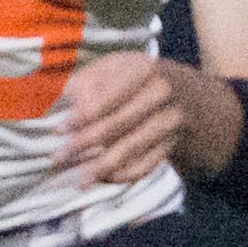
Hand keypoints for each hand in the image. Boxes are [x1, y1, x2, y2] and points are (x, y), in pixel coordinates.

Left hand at [51, 55, 219, 185]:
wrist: (190, 92)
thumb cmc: (137, 77)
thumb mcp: (117, 65)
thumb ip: (89, 79)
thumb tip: (62, 101)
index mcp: (144, 69)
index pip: (106, 97)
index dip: (81, 116)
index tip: (58, 130)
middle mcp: (161, 94)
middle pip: (117, 125)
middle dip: (83, 143)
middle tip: (57, 157)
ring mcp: (171, 121)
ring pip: (130, 149)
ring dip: (101, 167)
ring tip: (77, 180)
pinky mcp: (173, 144)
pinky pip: (146, 165)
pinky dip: (123, 176)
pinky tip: (101, 179)